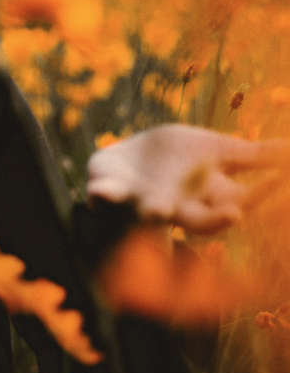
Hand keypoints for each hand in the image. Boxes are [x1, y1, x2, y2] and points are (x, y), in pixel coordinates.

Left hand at [87, 124, 286, 232]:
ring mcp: (140, 201)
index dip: (260, 194)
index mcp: (206, 198)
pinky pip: (104, 197)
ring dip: (154, 212)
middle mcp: (177, 207)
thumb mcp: (217, 151)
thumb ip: (254, 155)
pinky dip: (103, 196)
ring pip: (150, 213)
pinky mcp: (109, 190)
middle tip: (232, 216)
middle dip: (214, 220)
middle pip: (199, 220)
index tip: (278, 181)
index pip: (239, 202)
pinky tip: (100, 193)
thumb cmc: (179, 158)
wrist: (129, 157)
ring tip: (158, 210)